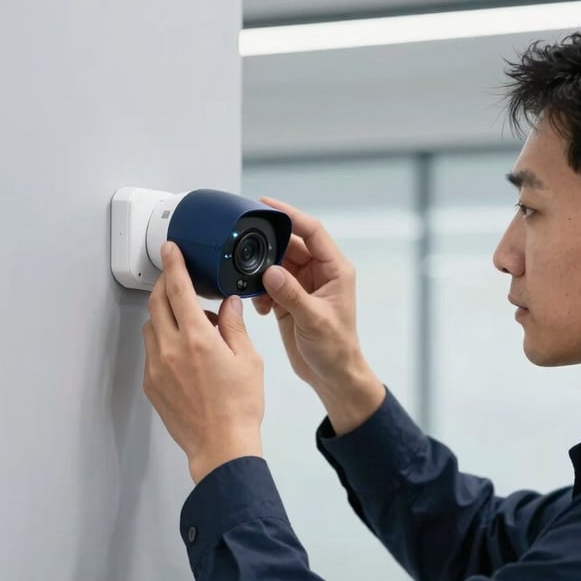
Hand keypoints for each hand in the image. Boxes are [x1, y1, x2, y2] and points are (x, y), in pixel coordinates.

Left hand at [143, 242, 263, 481]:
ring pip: (152, 326)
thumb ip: (234, 325)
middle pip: (157, 302)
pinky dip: (164, 342)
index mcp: (197, 338)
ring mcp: (156, 367)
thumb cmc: (240, 407)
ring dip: (166, 316)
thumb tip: (227, 304)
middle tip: (179, 282)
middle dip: (166, 286)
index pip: (178, 288)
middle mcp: (171, 349)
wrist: (221, 446)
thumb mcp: (248, 359)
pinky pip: (152, 351)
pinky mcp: (151, 384)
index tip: (170, 250)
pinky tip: (186, 354)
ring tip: (193, 327)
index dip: (173, 264)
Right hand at [254, 197, 384, 434]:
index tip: (266, 204)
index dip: (290, 215)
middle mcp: (319, 274)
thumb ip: (291, 295)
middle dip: (268, 245)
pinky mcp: (290, 300)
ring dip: (261, 271)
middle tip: (245, 242)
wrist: (332, 376)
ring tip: (250, 281)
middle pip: (290, 245)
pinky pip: (269, 284)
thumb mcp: (314, 321)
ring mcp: (303, 286)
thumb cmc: (336, 349)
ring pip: (277, 264)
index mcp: (334, 270)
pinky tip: (258, 305)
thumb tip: (271, 272)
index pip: (312, 231)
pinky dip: (259, 291)